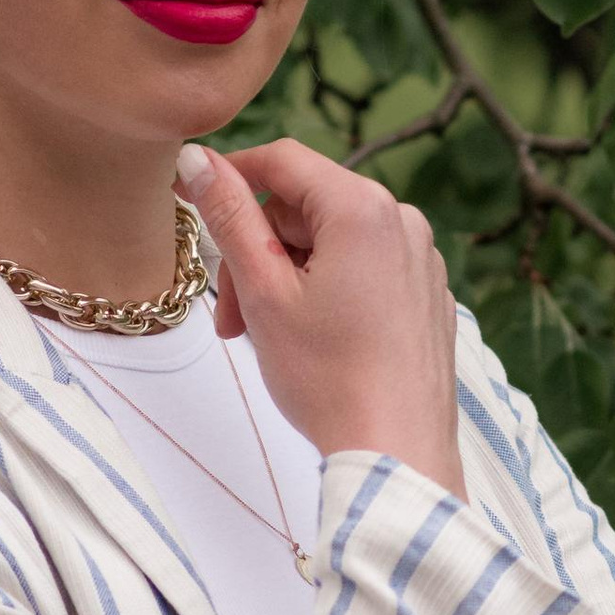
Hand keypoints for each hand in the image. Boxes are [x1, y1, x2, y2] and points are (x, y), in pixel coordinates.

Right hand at [177, 137, 465, 497]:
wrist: (397, 454)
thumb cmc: (329, 379)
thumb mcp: (264, 292)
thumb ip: (229, 217)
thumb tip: (197, 160)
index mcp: (363, 209)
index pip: (282, 161)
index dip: (229, 175)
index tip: (188, 198)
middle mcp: (403, 221)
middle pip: (305, 208)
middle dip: (256, 253)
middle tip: (230, 316)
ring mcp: (422, 260)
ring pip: (331, 243)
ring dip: (284, 278)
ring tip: (262, 336)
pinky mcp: (427, 296)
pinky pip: (363, 270)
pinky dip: (324, 292)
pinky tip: (308, 341)